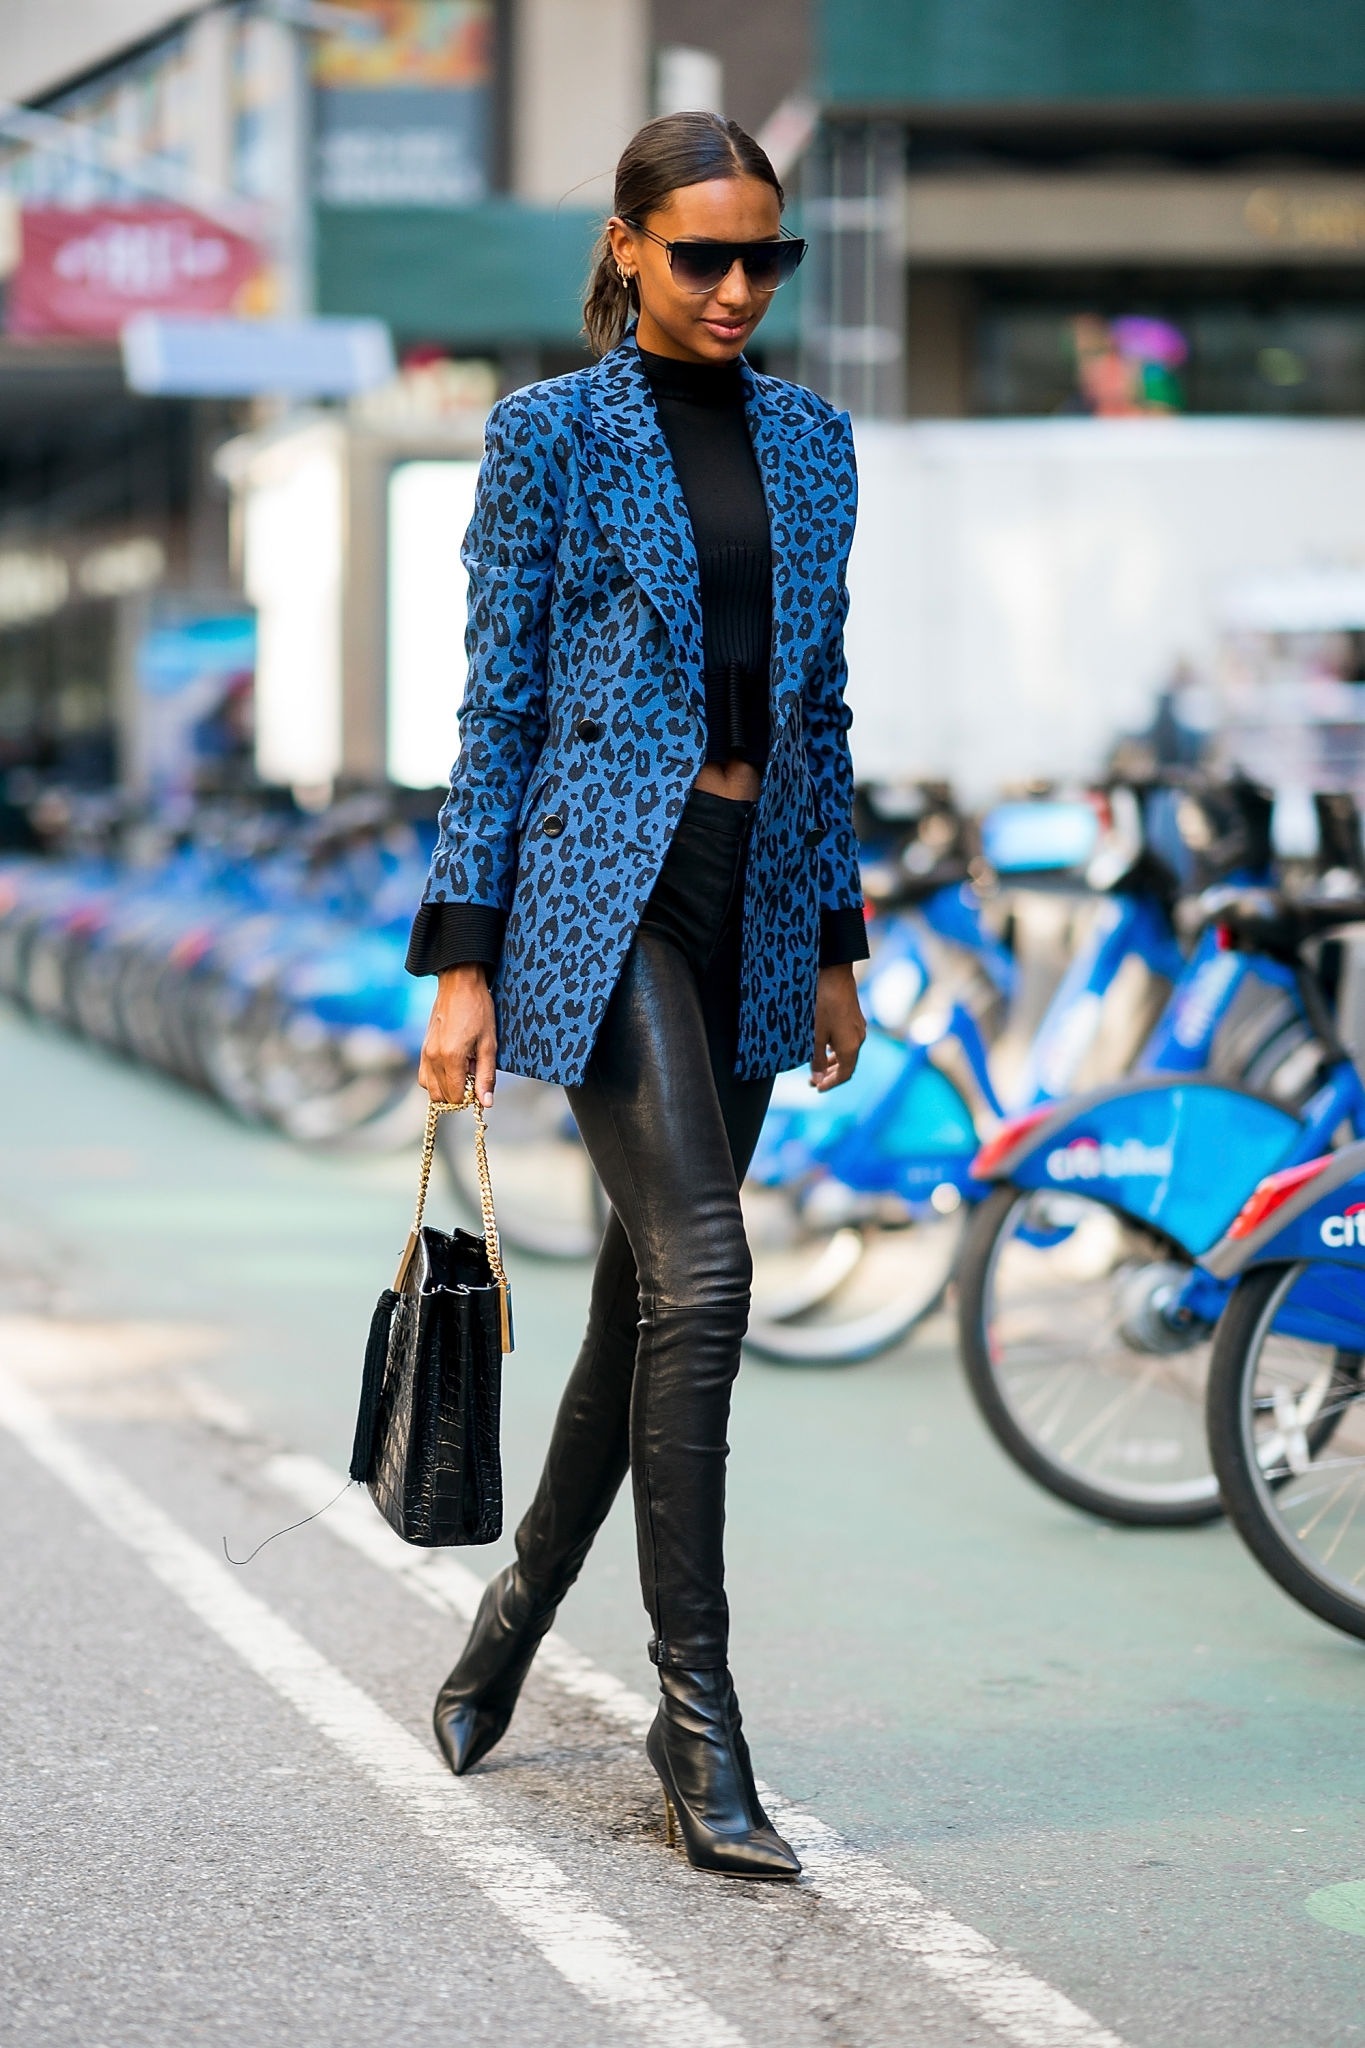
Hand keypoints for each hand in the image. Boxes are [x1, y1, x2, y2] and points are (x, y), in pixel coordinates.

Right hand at [418, 964, 496, 1107]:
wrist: (459, 984)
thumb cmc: (478, 1010)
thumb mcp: (489, 1044)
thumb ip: (486, 1075)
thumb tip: (485, 1103)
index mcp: (450, 1058)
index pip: (456, 1097)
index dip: (470, 1097)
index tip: (480, 1085)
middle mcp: (432, 1058)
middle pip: (441, 1097)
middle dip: (458, 1095)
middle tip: (474, 1078)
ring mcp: (424, 1053)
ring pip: (430, 1089)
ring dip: (446, 1088)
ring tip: (463, 1072)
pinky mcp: (422, 1048)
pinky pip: (424, 1076)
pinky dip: (436, 1080)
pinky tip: (452, 1067)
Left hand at [810, 963, 865, 1090]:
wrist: (835, 974)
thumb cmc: (823, 1004)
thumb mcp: (815, 1034)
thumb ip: (816, 1059)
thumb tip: (816, 1081)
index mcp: (850, 1047)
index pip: (844, 1074)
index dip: (831, 1084)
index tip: (817, 1089)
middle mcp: (858, 1039)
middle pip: (847, 1065)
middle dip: (830, 1075)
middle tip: (813, 1081)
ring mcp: (858, 1028)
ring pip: (847, 1052)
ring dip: (832, 1062)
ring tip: (816, 1066)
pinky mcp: (854, 1019)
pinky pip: (847, 1041)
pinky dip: (836, 1050)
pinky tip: (824, 1047)